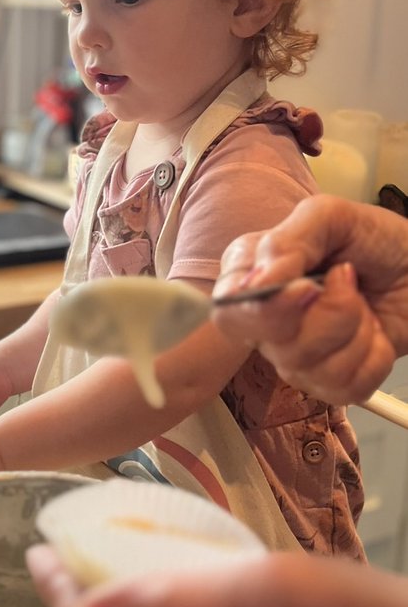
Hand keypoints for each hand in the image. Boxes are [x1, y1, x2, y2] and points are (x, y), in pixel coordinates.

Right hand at [212, 195, 407, 402]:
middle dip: (323, 318)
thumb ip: (287, 240)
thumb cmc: (377, 240)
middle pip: (268, 345)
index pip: (228, 310)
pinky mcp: (330, 381)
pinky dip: (372, 358)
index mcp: (251, 275)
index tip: (307, 287)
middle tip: (349, 283)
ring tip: (364, 302)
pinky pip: (341, 389)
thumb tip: (259, 281)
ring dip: (353, 331)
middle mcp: (267, 319)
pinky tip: (373, 331)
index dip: (263, 309)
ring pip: (308, 369)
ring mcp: (295, 354)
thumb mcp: (330, 217)